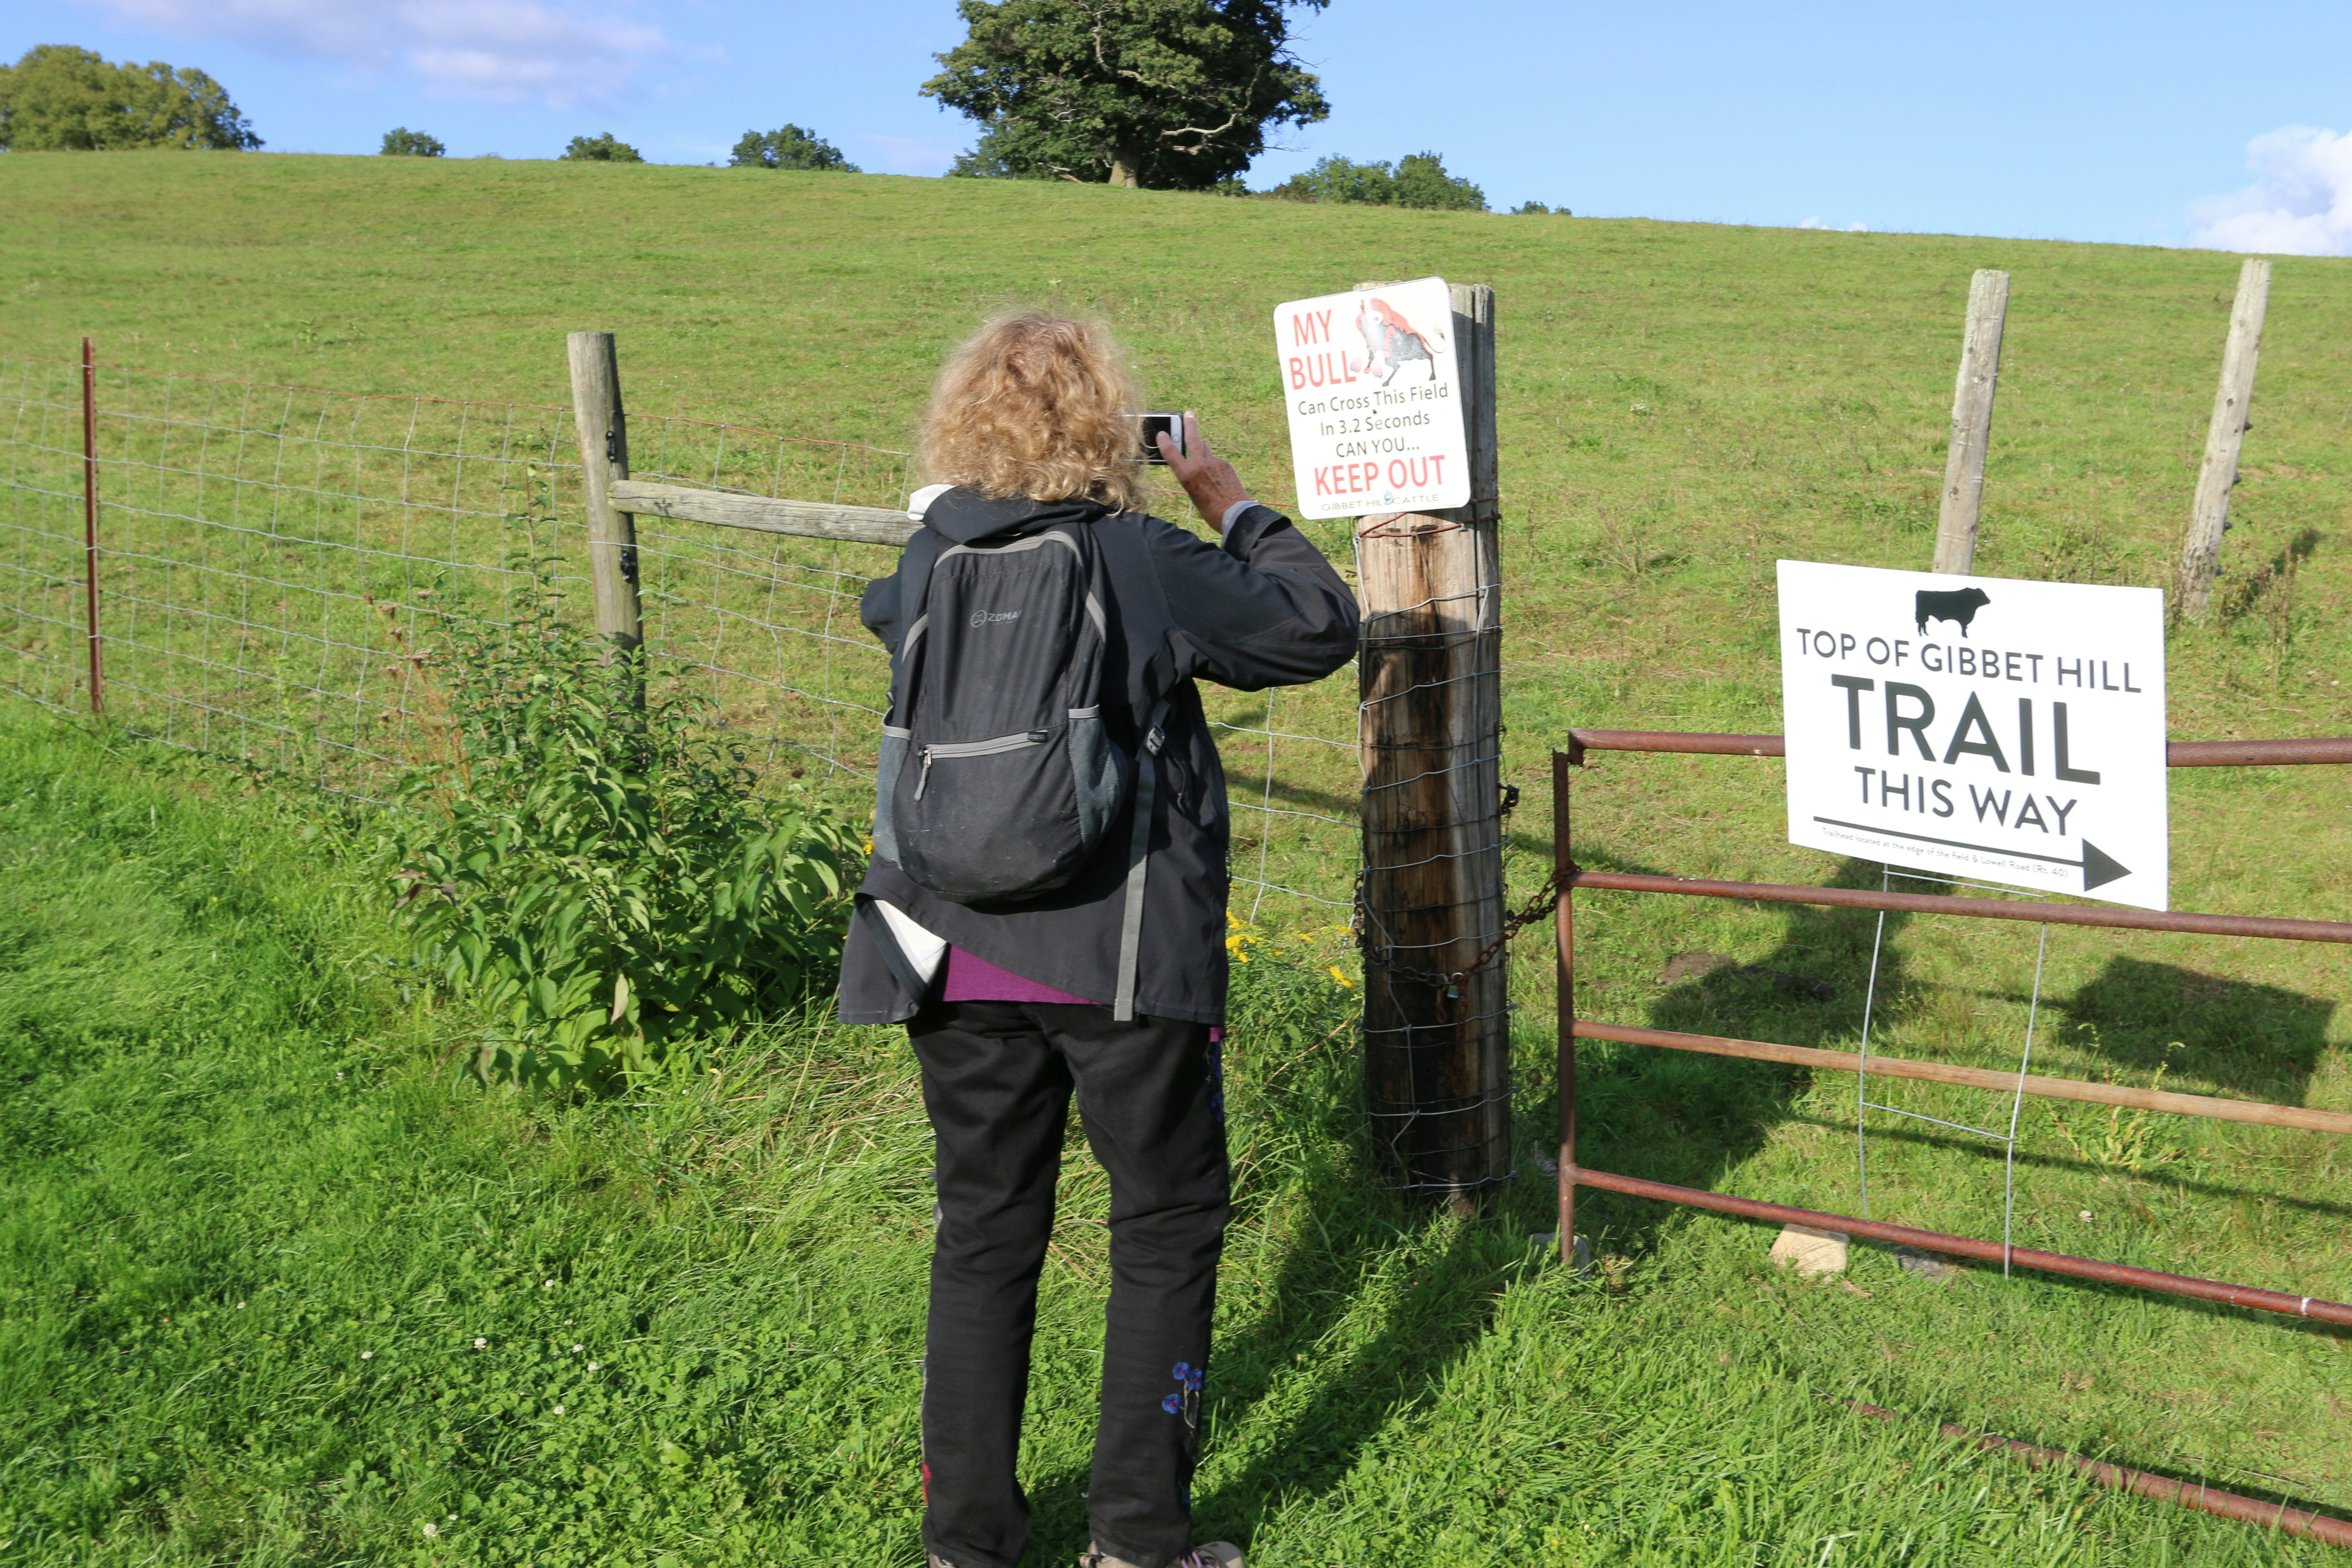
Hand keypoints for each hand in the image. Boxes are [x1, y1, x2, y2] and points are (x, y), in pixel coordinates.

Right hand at [1158, 412, 1250, 532]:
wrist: (1234, 514)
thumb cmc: (1210, 510)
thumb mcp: (1192, 493)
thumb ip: (1191, 475)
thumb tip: (1193, 462)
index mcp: (1187, 475)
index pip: (1171, 453)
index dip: (1164, 441)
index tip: (1162, 433)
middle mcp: (1199, 465)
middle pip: (1193, 439)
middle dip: (1189, 425)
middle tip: (1188, 414)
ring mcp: (1214, 463)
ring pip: (1205, 449)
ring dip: (1201, 448)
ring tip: (1198, 450)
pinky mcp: (1225, 464)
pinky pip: (1215, 460)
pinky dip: (1213, 465)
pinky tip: (1216, 477)